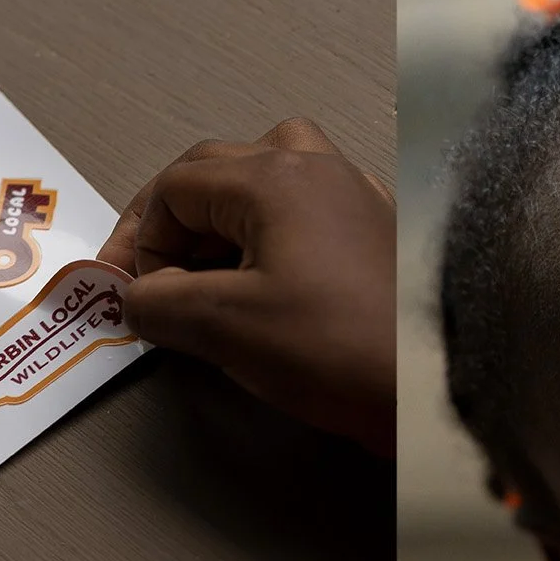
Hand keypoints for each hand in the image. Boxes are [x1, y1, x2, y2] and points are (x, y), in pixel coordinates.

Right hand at [99, 117, 395, 456]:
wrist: (428, 388)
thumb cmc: (348, 351)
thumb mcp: (222, 326)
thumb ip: (158, 302)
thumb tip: (138, 298)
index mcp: (276, 178)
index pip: (174, 187)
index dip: (139, 240)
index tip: (130, 289)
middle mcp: (318, 172)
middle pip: (215, 174)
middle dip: (173, 229)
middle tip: (151, 280)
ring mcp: (353, 199)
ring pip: (262, 185)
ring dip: (221, 226)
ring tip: (206, 276)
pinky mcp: (374, 236)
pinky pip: (303, 215)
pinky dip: (267, 240)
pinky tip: (262, 288)